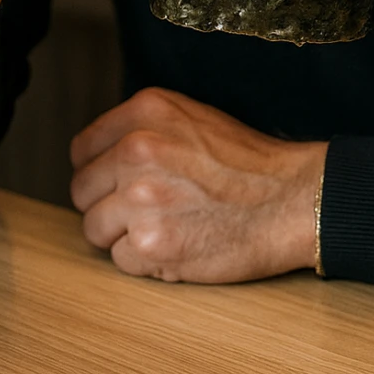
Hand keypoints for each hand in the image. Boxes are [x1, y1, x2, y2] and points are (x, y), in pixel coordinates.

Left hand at [69, 87, 326, 283]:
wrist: (291, 198)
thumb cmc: (248, 162)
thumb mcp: (193, 117)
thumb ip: (143, 130)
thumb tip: (102, 157)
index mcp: (146, 111)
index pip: (82, 149)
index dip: (99, 170)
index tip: (116, 182)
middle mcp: (136, 149)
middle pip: (83, 191)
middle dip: (108, 204)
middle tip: (144, 211)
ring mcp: (141, 198)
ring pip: (95, 229)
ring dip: (124, 235)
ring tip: (164, 227)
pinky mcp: (151, 244)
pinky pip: (122, 260)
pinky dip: (146, 262)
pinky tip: (178, 245)